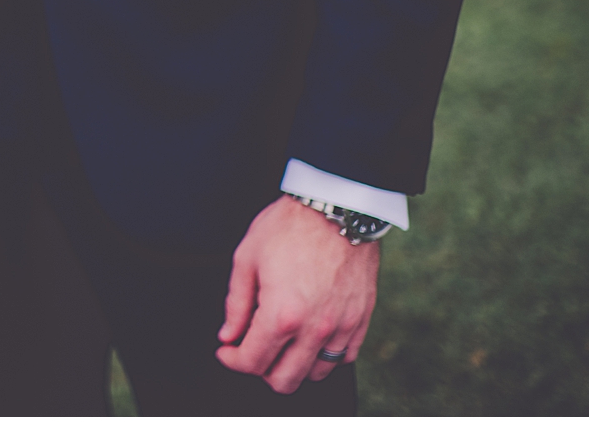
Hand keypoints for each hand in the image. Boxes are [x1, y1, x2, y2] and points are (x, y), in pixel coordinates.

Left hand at [216, 195, 381, 393]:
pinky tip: (310, 337)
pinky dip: (324, 356)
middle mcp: (315, 329)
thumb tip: (228, 335)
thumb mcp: (247, 258)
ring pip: (315, 373)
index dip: (232, 360)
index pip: (252, 361)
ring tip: (281, 342)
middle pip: (284, 380)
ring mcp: (342, 327)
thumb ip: (236, 303)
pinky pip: (344, 357)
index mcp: (282, 314)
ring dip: (293, 365)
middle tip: (251, 349)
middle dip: (260, 369)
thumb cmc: (289, 227)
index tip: (226, 350)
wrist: (337, 208)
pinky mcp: (361, 319)